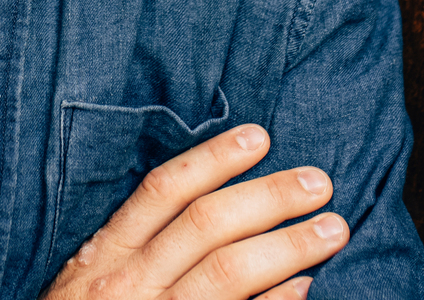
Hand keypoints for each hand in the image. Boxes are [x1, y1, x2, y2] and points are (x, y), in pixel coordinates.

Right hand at [43, 124, 348, 299]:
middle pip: (205, 227)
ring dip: (287, 247)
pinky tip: (306, 287)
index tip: (260, 137)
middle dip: (267, 198)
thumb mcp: (91, 279)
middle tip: (318, 182)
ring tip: (332, 228)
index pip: (163, 191)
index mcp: (106, 254)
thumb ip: (138, 244)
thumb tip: (213, 204)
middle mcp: (129, 284)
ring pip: (226, 274)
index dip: (213, 159)